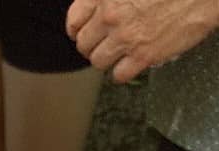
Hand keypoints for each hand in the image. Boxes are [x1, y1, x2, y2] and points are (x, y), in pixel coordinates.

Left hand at [66, 0, 218, 82]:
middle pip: (84, 43)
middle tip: (101, 46)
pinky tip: (130, 65)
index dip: (75, 29)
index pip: (75, 18)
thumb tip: (104, 7)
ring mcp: (125, 37)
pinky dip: (122, 73)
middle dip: (91, 46)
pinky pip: (119, 75)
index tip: (79, 33)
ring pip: (98, 61)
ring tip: (117, 56)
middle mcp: (110, 15)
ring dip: (106, 60)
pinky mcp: (142, 56)